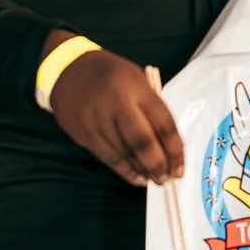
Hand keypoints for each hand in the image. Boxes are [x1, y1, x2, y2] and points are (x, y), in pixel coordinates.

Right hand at [49, 47, 186, 186]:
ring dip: (142, 171)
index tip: (180, 165)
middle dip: (158, 164)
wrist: (68, 70)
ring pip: (124, 154)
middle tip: (168, 178)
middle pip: (142, 142)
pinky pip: (108, 157)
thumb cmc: (112, 75)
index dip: (174, 149)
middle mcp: (117, 105)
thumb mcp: (137, 80)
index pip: (162, 123)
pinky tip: (137, 177)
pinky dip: (125, 170)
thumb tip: (167, 145)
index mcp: (137, 88)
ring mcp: (98, 121)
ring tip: (155, 180)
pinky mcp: (85, 134)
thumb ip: (151, 108)